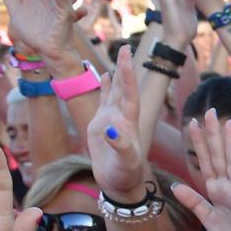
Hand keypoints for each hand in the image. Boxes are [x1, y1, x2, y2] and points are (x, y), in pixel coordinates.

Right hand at [84, 49, 149, 197]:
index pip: (130, 95)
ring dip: (116, 73)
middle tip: (126, 46)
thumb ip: (121, 147)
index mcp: (129, 124)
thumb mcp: (126, 164)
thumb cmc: (126, 176)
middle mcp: (122, 118)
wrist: (120, 185)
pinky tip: (105, 75)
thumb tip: (111, 130)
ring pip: (114, 92)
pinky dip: (104, 88)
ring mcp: (112, 120)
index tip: (126, 58)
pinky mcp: (101, 125)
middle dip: (125, 68)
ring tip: (119, 53)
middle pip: (124, 88)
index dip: (128, 77)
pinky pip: (103, 101)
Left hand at [170, 112, 230, 230]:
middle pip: (220, 156)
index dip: (200, 143)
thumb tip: (176, 186)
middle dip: (214, 134)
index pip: (206, 161)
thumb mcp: (209, 220)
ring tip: (229, 122)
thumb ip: (194, 201)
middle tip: (210, 111)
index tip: (192, 123)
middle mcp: (230, 187)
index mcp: (218, 190)